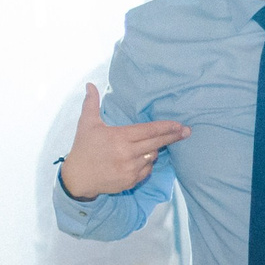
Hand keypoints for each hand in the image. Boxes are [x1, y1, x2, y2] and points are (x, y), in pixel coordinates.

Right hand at [56, 84, 189, 199]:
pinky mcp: (131, 180)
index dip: (166, 127)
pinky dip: (146, 164)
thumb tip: (90, 84)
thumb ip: (91, 103)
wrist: (77, 178)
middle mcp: (127, 153)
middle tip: (187, 132)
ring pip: (152, 157)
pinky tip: (138, 160)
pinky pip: (147, 170)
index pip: (149, 130)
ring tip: (147, 147)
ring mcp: (130, 168)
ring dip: (153, 151)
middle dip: (173, 136)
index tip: (179, 125)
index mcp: (119, 137)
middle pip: (156, 143)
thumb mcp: (86, 124)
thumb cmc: (83, 148)